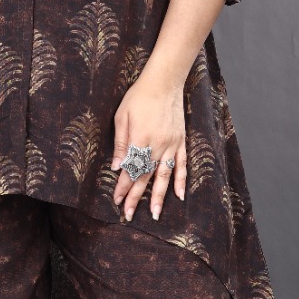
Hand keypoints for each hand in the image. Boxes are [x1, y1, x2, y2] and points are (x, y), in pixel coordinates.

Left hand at [110, 72, 185, 220]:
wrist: (164, 83)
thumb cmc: (139, 97)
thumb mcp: (122, 117)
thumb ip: (120, 143)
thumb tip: (117, 166)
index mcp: (140, 140)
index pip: (130, 170)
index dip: (123, 187)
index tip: (117, 201)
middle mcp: (157, 146)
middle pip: (145, 177)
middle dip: (136, 197)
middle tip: (128, 215)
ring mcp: (171, 145)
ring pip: (164, 176)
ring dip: (158, 197)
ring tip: (154, 214)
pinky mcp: (180, 142)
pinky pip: (182, 165)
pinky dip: (181, 181)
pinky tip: (179, 196)